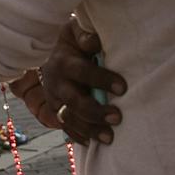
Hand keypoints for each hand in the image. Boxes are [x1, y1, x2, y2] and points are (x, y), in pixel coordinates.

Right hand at [36, 20, 124, 144]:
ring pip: (69, 119)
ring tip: (110, 137)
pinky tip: (93, 144)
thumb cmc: (74, 40)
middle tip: (118, 118)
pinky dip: (78, 136)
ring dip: (89, 129)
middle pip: (74, 102)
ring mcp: (53, 99)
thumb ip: (84, 34)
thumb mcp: (75, 30)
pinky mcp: (54, 110)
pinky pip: (64, 127)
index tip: (123, 88)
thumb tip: (94, 42)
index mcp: (63, 62)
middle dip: (95, 112)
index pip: (82, 72)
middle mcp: (55, 83)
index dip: (102, 80)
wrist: (51, 52)